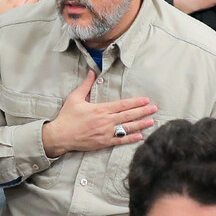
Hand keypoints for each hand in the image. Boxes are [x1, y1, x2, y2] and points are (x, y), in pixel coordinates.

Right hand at [40, 69, 156, 156]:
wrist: (60, 135)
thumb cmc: (67, 117)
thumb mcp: (75, 98)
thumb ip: (85, 85)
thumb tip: (92, 72)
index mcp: (100, 109)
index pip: (122, 105)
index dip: (136, 102)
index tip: (146, 100)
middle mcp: (106, 121)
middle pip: (128, 115)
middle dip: (143, 112)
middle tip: (155, 109)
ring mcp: (106, 133)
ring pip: (127, 128)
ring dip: (141, 124)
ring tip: (151, 121)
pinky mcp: (103, 143)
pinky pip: (120, 140)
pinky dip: (130, 138)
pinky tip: (140, 136)